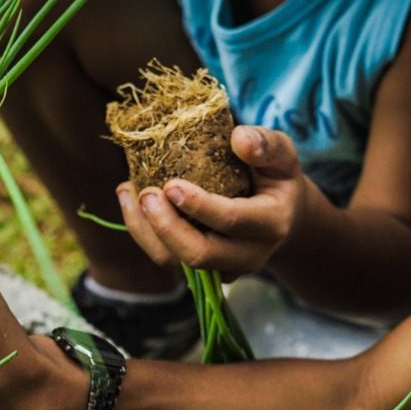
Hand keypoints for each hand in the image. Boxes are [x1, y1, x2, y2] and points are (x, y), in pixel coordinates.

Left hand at [119, 125, 307, 280]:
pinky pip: (166, 258)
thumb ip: (266, 144)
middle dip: (166, 227)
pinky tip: (129, 199)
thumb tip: (238, 138)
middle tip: (145, 194)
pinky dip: (143, 232)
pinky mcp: (201, 271)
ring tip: (129, 192)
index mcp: (271, 225)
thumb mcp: (282, 155)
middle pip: (200, 255)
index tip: (171, 184)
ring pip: (175, 263)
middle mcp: (248, 255)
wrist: (281, 217)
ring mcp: (223, 268)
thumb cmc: (276, 178)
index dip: (199, 206)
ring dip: (145, 230)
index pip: (232, 221)